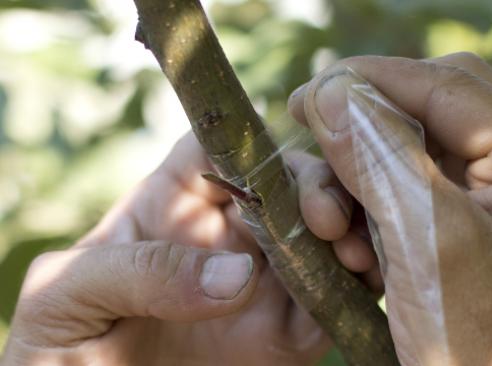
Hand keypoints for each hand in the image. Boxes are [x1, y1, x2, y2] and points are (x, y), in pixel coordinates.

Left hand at [2, 132, 366, 365]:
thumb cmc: (58, 350)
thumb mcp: (66, 294)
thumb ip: (138, 267)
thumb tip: (236, 276)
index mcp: (170, 205)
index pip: (218, 150)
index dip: (251, 144)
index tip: (274, 167)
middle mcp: (225, 235)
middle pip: (286, 186)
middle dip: (317, 188)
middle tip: (327, 217)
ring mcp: (260, 283)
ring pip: (322, 239)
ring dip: (350, 233)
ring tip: (357, 249)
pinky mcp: (285, 334)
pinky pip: (331, 303)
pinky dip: (355, 290)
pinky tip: (364, 284)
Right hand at [288, 52, 491, 365]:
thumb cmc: (477, 341)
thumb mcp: (428, 241)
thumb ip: (382, 157)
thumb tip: (332, 92)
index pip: (444, 85)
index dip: (371, 80)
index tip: (309, 94)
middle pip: (416, 117)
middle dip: (355, 139)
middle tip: (312, 147)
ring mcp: (467, 202)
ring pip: (392, 160)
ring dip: (348, 189)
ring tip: (332, 233)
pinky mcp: (438, 230)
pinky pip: (387, 198)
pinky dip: (357, 217)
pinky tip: (351, 254)